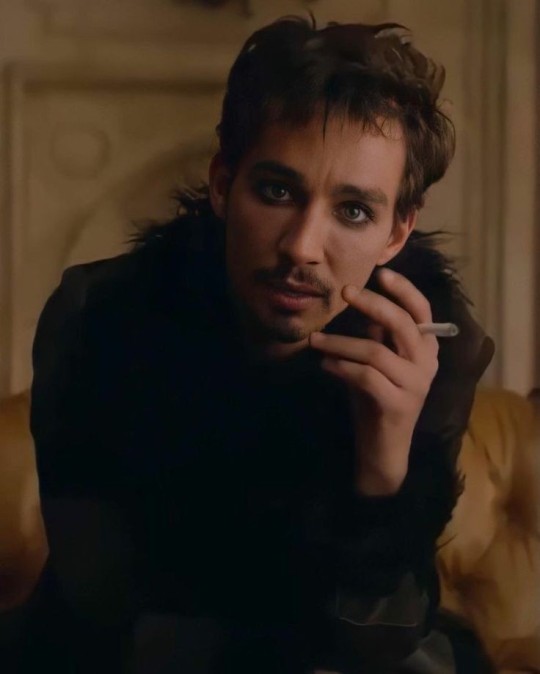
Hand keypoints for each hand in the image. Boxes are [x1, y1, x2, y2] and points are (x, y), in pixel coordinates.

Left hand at [309, 268, 438, 495]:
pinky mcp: (397, 405)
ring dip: (340, 342)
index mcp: (426, 349)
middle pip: (402, 324)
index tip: (381, 274)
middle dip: (372, 303)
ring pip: (375, 351)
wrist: (382, 448)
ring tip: (316, 340)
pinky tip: (324, 365)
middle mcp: (426, 364)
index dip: (404, 290)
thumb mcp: (377, 361)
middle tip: (345, 292)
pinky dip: (340, 367)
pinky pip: (365, 376)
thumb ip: (377, 335)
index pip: (422, 311)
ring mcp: (415, 385)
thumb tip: (360, 300)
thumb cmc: (376, 398)